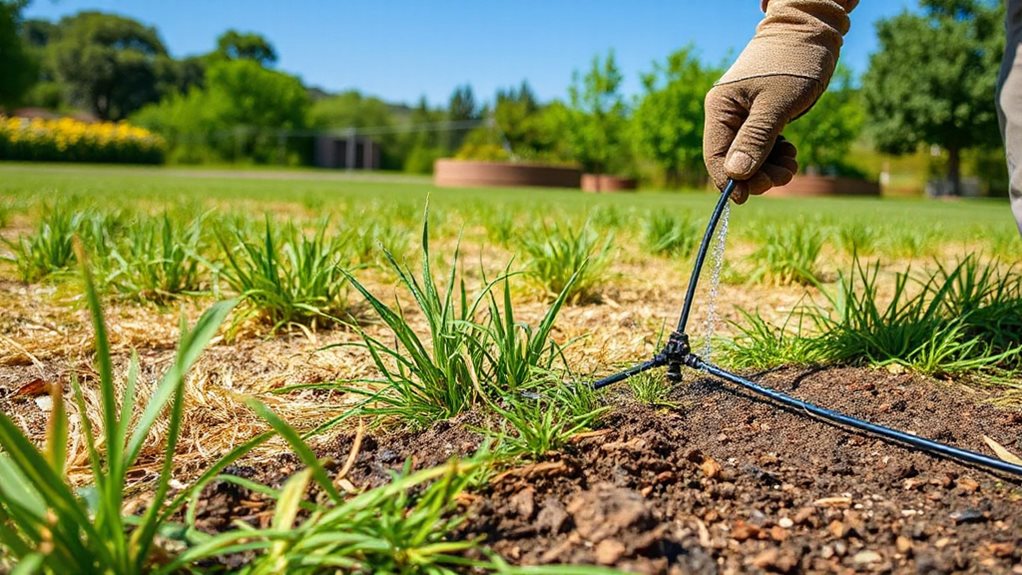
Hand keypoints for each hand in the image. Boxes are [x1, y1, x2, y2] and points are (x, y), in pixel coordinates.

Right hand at [703, 0, 855, 203]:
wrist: (811, 33)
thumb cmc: (794, 62)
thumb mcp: (777, 104)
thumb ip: (756, 139)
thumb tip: (735, 175)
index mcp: (720, 108)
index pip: (715, 155)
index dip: (729, 181)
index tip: (747, 199)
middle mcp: (726, 115)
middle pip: (732, 161)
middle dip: (756, 175)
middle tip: (783, 177)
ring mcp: (742, 117)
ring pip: (748, 157)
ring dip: (769, 168)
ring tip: (792, 162)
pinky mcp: (759, 118)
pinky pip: (761, 148)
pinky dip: (775, 156)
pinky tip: (790, 152)